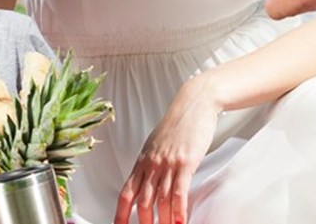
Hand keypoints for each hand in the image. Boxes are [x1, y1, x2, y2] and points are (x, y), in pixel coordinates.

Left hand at [114, 77, 218, 223]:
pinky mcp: (185, 162)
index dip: (121, 213)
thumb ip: (151, 163)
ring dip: (162, 221)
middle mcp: (152, 163)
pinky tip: (179, 221)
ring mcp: (168, 163)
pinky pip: (179, 190)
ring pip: (161, 199)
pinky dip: (178, 209)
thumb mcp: (157, 144)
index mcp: (143, 161)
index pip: (127, 192)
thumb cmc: (178, 123)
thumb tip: (147, 182)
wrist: (194, 103)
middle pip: (143, 201)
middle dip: (144, 222)